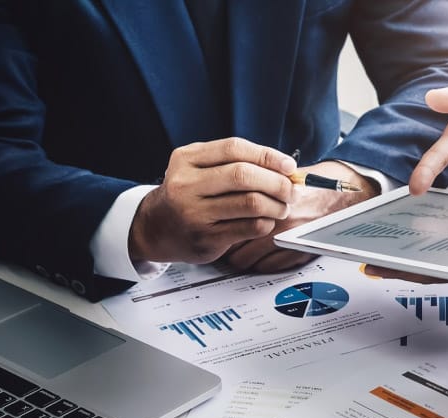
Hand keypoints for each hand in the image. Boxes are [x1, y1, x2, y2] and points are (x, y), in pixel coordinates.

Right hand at [129, 137, 294, 263]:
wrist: (156, 228)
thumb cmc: (189, 194)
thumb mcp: (199, 168)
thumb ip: (234, 162)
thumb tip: (285, 168)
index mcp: (187, 159)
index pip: (234, 149)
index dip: (268, 156)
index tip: (288, 166)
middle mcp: (186, 184)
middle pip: (244, 176)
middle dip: (277, 182)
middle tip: (292, 190)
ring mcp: (194, 213)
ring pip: (250, 203)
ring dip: (276, 205)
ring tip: (283, 207)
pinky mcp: (206, 238)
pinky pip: (249, 227)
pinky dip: (266, 223)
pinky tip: (267, 221)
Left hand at [223, 161, 377, 272]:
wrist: (349, 193)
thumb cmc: (319, 182)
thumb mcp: (284, 176)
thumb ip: (257, 185)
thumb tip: (228, 191)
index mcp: (271, 199)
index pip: (230, 220)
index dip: (219, 225)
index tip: (215, 225)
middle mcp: (279, 222)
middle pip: (234, 245)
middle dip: (226, 245)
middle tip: (222, 242)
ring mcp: (290, 241)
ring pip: (248, 260)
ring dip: (241, 257)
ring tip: (239, 252)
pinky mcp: (300, 253)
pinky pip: (269, 267)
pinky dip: (261, 264)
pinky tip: (260, 256)